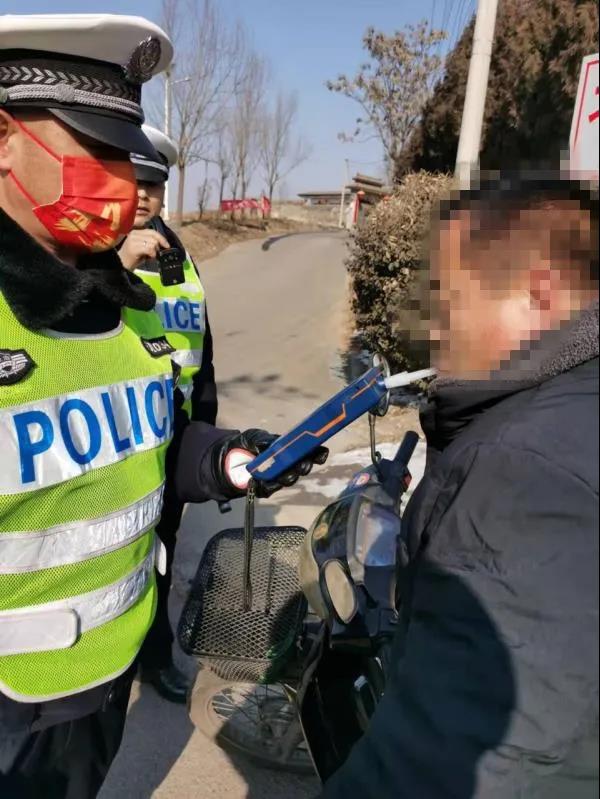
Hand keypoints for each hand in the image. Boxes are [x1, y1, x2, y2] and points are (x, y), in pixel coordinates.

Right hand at [118, 228, 169, 270]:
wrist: (121, 266)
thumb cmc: (132, 258)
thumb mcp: (142, 247)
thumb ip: (150, 242)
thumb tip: (162, 243)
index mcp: (136, 232)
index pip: (152, 231)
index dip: (161, 238)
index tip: (167, 245)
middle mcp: (134, 234)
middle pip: (154, 236)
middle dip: (158, 246)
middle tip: (155, 253)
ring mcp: (133, 240)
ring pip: (153, 243)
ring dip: (154, 251)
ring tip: (149, 256)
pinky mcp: (133, 248)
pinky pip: (149, 249)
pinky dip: (152, 254)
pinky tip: (148, 257)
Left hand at [214, 428, 328, 498]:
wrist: (226, 459)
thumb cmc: (246, 445)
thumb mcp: (254, 436)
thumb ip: (263, 439)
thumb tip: (270, 443)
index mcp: (289, 451)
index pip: (308, 453)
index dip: (316, 453)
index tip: (321, 452)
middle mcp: (287, 466)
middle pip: (300, 468)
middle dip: (304, 466)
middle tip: (305, 464)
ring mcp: (276, 478)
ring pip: (288, 479)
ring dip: (290, 476)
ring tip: (290, 473)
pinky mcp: (264, 489)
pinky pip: (269, 488)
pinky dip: (270, 484)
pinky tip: (270, 481)